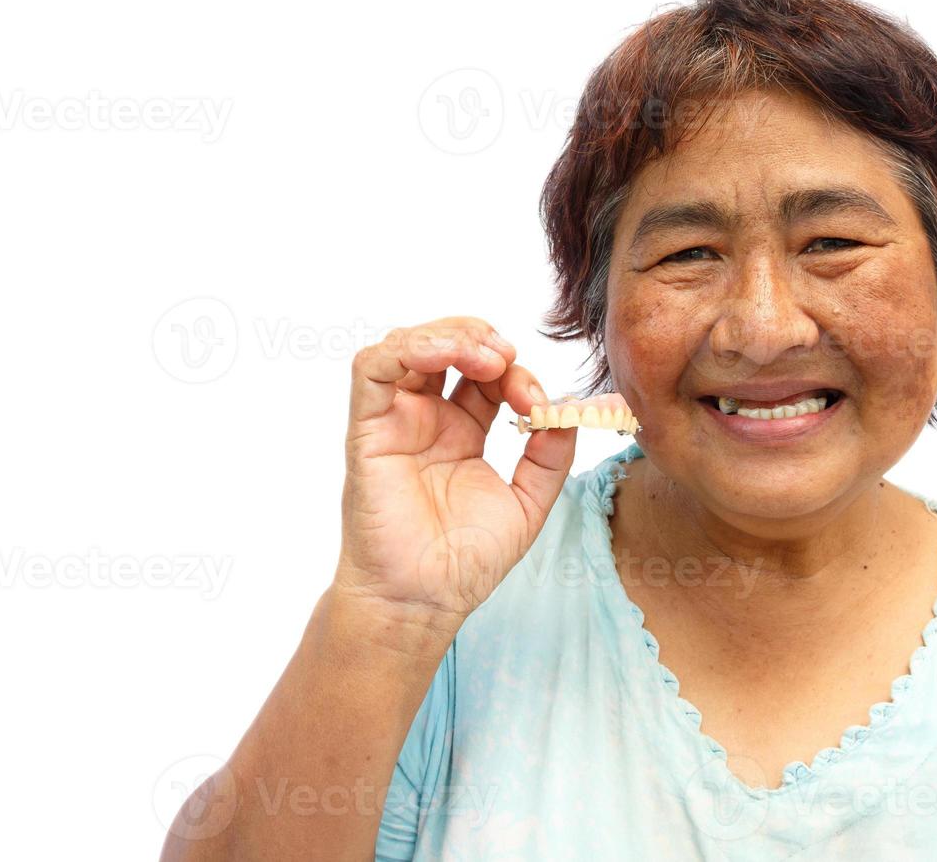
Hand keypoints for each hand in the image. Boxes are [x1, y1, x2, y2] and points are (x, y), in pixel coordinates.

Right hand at [336, 316, 578, 622]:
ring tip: (486, 354)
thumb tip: (569, 411)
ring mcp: (395, 422)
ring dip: (451, 335)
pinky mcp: (367, 429)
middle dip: (482, 339)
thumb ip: (551, 456)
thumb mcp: (528, 502)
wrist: (423, 601)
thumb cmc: (465, 562)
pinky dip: (407, 347)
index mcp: (461, 432)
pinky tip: (446, 354)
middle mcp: (425, 420)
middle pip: (447, 347)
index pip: (486, 375)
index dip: (515, 373)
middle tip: (508, 359)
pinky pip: (372, 368)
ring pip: (408, 345)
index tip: (538, 404)